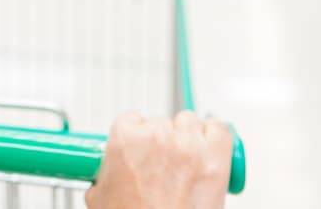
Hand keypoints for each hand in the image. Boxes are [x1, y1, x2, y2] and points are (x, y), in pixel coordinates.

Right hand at [85, 112, 231, 208]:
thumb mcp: (100, 200)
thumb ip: (102, 179)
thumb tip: (106, 178)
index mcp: (125, 138)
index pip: (131, 120)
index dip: (137, 137)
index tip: (142, 151)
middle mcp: (157, 135)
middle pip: (162, 121)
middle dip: (164, 141)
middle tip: (165, 167)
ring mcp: (188, 144)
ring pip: (190, 122)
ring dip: (189, 137)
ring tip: (188, 163)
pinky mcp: (214, 155)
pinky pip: (219, 129)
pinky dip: (216, 137)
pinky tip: (209, 153)